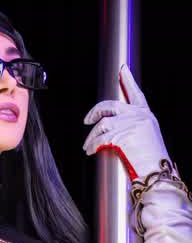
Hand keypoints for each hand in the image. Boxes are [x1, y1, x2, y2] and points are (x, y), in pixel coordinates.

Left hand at [82, 63, 170, 180]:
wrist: (156, 173)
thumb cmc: (150, 161)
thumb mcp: (146, 137)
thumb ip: (132, 127)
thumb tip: (111, 126)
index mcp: (146, 114)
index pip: (135, 93)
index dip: (128, 80)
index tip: (122, 69)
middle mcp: (139, 115)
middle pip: (110, 105)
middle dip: (95, 112)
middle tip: (87, 120)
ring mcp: (131, 124)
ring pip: (102, 124)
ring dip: (91, 136)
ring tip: (87, 146)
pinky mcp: (122, 135)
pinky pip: (100, 138)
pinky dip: (93, 145)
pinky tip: (90, 151)